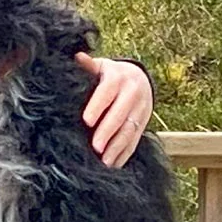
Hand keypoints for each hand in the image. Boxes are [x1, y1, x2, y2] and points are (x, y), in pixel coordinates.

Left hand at [76, 53, 153, 168]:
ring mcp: (141, 110)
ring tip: (105, 161)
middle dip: (108, 132)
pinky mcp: (144, 123)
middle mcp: (132, 94)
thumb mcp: (101, 66)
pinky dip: (125, 154)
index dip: (98, 106)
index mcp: (118, 78)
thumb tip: (77, 57)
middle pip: (120, 115)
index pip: (107, 92)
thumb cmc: (111, 74)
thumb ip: (89, 65)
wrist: (139, 78)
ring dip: (117, 147)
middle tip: (96, 147)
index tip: (87, 121)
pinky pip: (135, 140)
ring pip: (129, 131)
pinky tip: (114, 164)